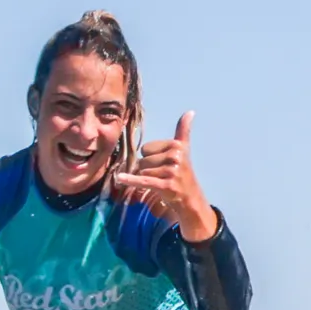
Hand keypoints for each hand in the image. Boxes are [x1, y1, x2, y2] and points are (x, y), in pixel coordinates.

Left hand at [109, 109, 217, 239]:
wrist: (191, 198)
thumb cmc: (183, 172)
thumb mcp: (183, 150)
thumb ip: (183, 130)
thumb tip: (190, 111)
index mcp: (177, 146)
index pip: (146, 148)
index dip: (151, 157)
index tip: (164, 163)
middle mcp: (175, 157)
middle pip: (143, 160)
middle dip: (148, 169)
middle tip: (162, 176)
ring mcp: (171, 172)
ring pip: (142, 171)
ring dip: (147, 179)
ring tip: (161, 182)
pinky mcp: (166, 186)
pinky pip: (143, 180)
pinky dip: (130, 180)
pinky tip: (119, 178)